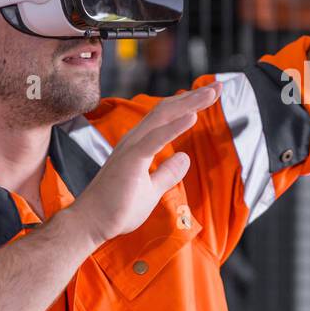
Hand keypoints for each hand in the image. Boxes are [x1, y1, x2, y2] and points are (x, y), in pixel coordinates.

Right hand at [69, 82, 221, 245]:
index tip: (211, 94)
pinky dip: (175, 126)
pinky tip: (193, 116)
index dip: (190, 104)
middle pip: (167, 110)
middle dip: (194, 97)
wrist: (91, 224)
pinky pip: (155, 139)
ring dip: (188, 104)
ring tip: (210, 93)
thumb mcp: (152, 190)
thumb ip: (167, 173)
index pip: (167, 117)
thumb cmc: (116, 208)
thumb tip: (185, 158)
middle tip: (218, 86)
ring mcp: (131, 148)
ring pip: (162, 117)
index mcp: (140, 144)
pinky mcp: (130, 161)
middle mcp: (134, 140)